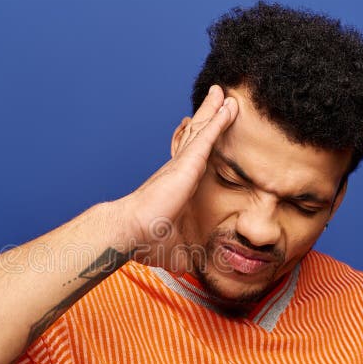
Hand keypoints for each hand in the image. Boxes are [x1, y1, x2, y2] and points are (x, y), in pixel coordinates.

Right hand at [116, 84, 238, 271]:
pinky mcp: (188, 163)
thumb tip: (202, 271)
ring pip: (202, 130)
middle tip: (218, 99)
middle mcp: (178, 170)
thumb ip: (193, 255)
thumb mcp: (180, 250)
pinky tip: (229, 105)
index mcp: (176, 187)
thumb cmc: (148, 242)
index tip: (202, 130)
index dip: (198, 143)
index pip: (191, 159)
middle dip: (207, 117)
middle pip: (196, 136)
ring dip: (214, 110)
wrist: (133, 232)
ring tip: (223, 92)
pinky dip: (219, 120)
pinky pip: (208, 136)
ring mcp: (182, 164)